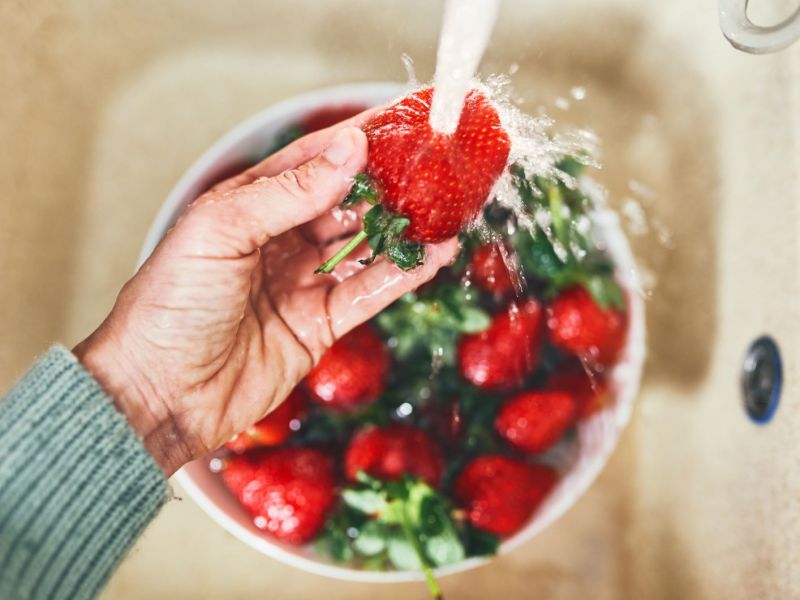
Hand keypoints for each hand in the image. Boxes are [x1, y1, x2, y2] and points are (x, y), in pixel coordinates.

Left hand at [74, 117, 457, 475]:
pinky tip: (435, 254)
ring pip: (365, 246)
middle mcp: (279, 239)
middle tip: (434, 167)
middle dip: (387, 184)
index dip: (354, 141)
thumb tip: (349, 150)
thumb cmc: (171, 305)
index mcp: (248, 206)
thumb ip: (288, 192)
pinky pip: (370, 292)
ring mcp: (302, 282)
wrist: (158, 393)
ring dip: (403, 228)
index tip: (398, 123)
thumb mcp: (222, 231)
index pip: (312, 161)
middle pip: (346, 202)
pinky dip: (404, 274)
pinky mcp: (320, 325)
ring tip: (446, 207)